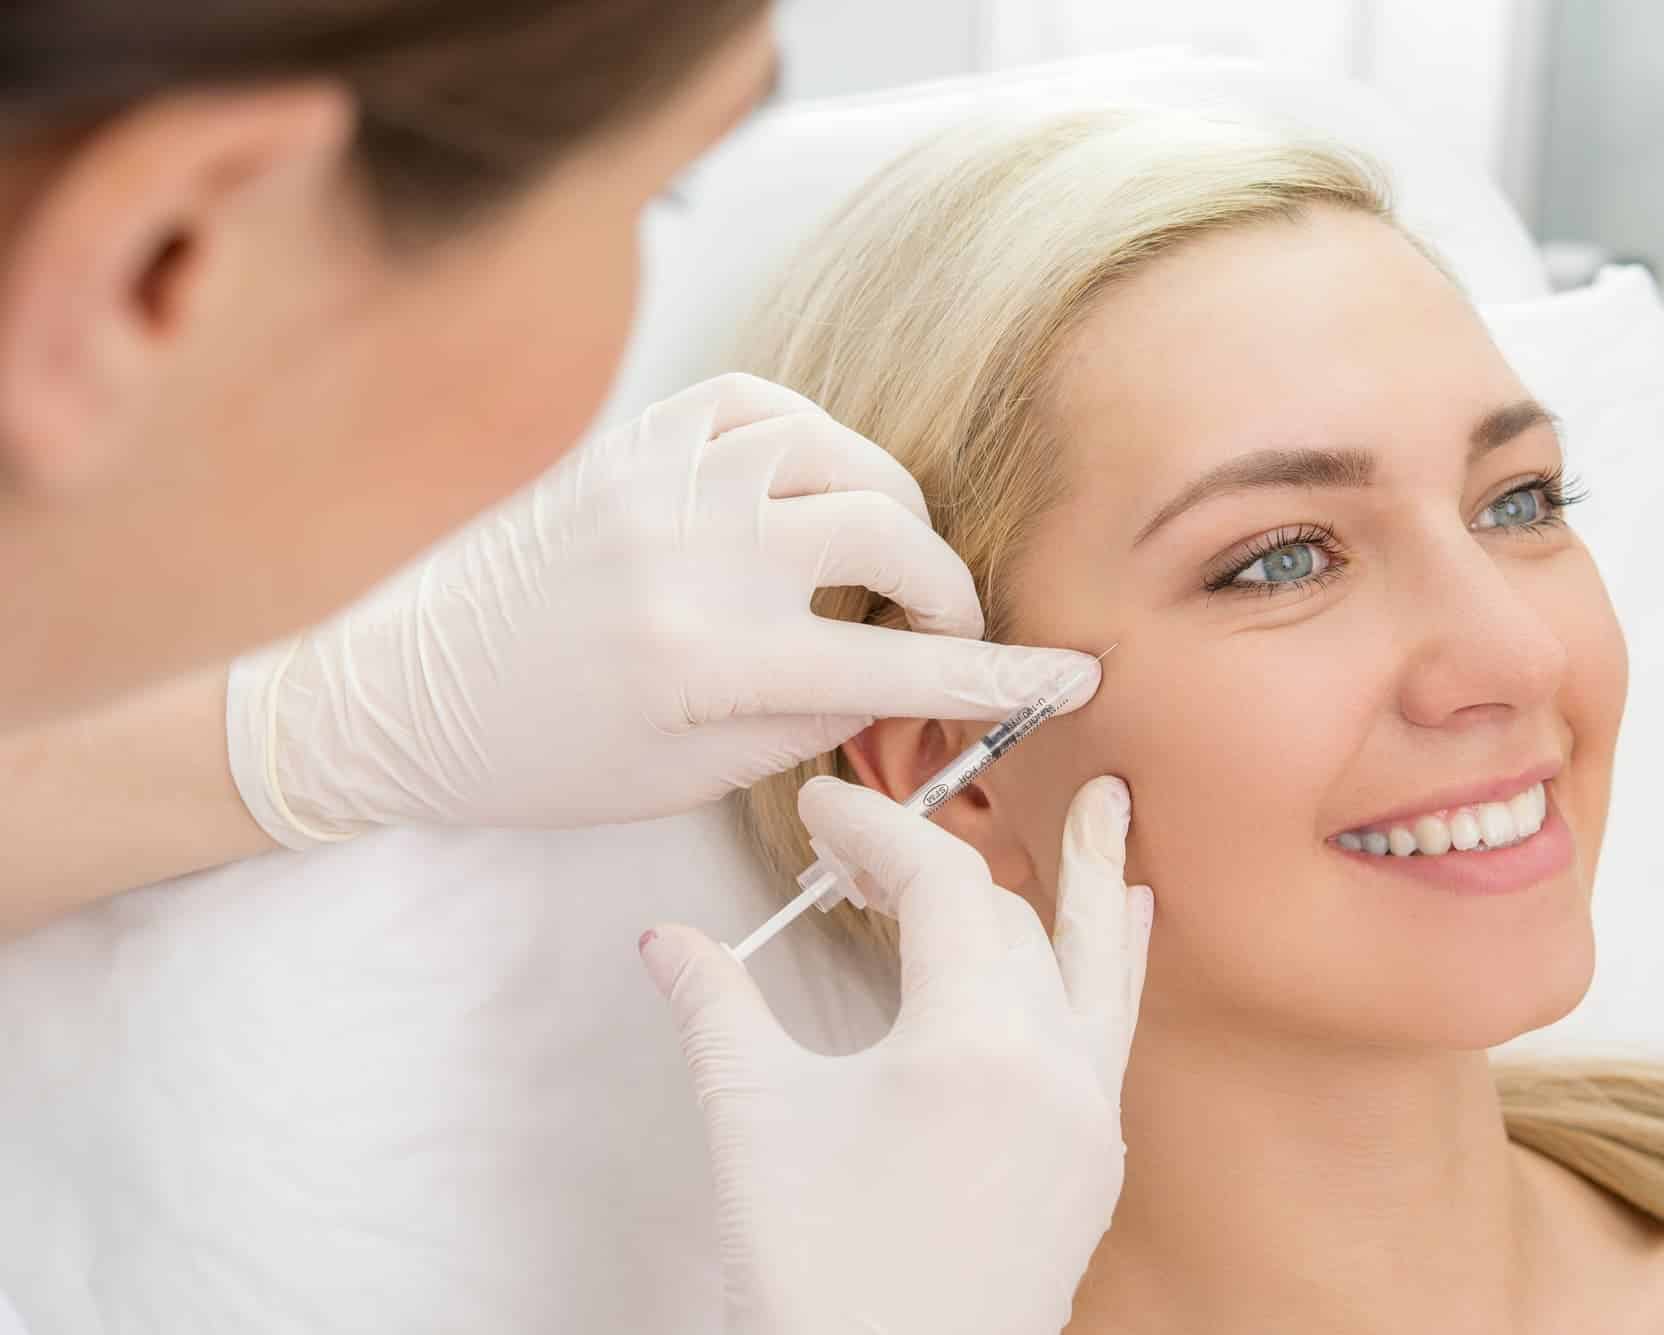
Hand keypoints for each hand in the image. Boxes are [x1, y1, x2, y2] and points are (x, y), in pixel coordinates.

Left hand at [225, 373, 1099, 844]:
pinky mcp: (631, 443)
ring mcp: (659, 482)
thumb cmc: (543, 760)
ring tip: (879, 562)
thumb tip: (899, 684)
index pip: (895, 669)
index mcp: (703, 662)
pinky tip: (814, 490)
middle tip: (938, 629)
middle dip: (944, 588)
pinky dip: (815, 443)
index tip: (1071, 676)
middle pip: (888, 535)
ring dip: (888, 509)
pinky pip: (763, 407)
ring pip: (839, 455)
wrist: (401, 696)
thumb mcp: (687, 779)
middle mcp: (691, 555)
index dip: (998, 675)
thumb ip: (808, 726)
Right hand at [643, 775, 1150, 1334]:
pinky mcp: (1092, 1160)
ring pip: (1093, 961)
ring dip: (1086, 881)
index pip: (939, 885)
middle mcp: (1052, 1067)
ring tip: (1111, 803)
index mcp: (973, 1044)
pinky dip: (1113, 962)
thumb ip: (716, 1007)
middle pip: (1005, 916)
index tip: (821, 812)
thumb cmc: (817, 1280)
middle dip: (933, 865)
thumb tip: (666, 941)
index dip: (875, 829)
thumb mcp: (752, 1121)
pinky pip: (1114, 1028)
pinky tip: (1121, 922)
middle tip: (859, 854)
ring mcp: (1086, 1115)